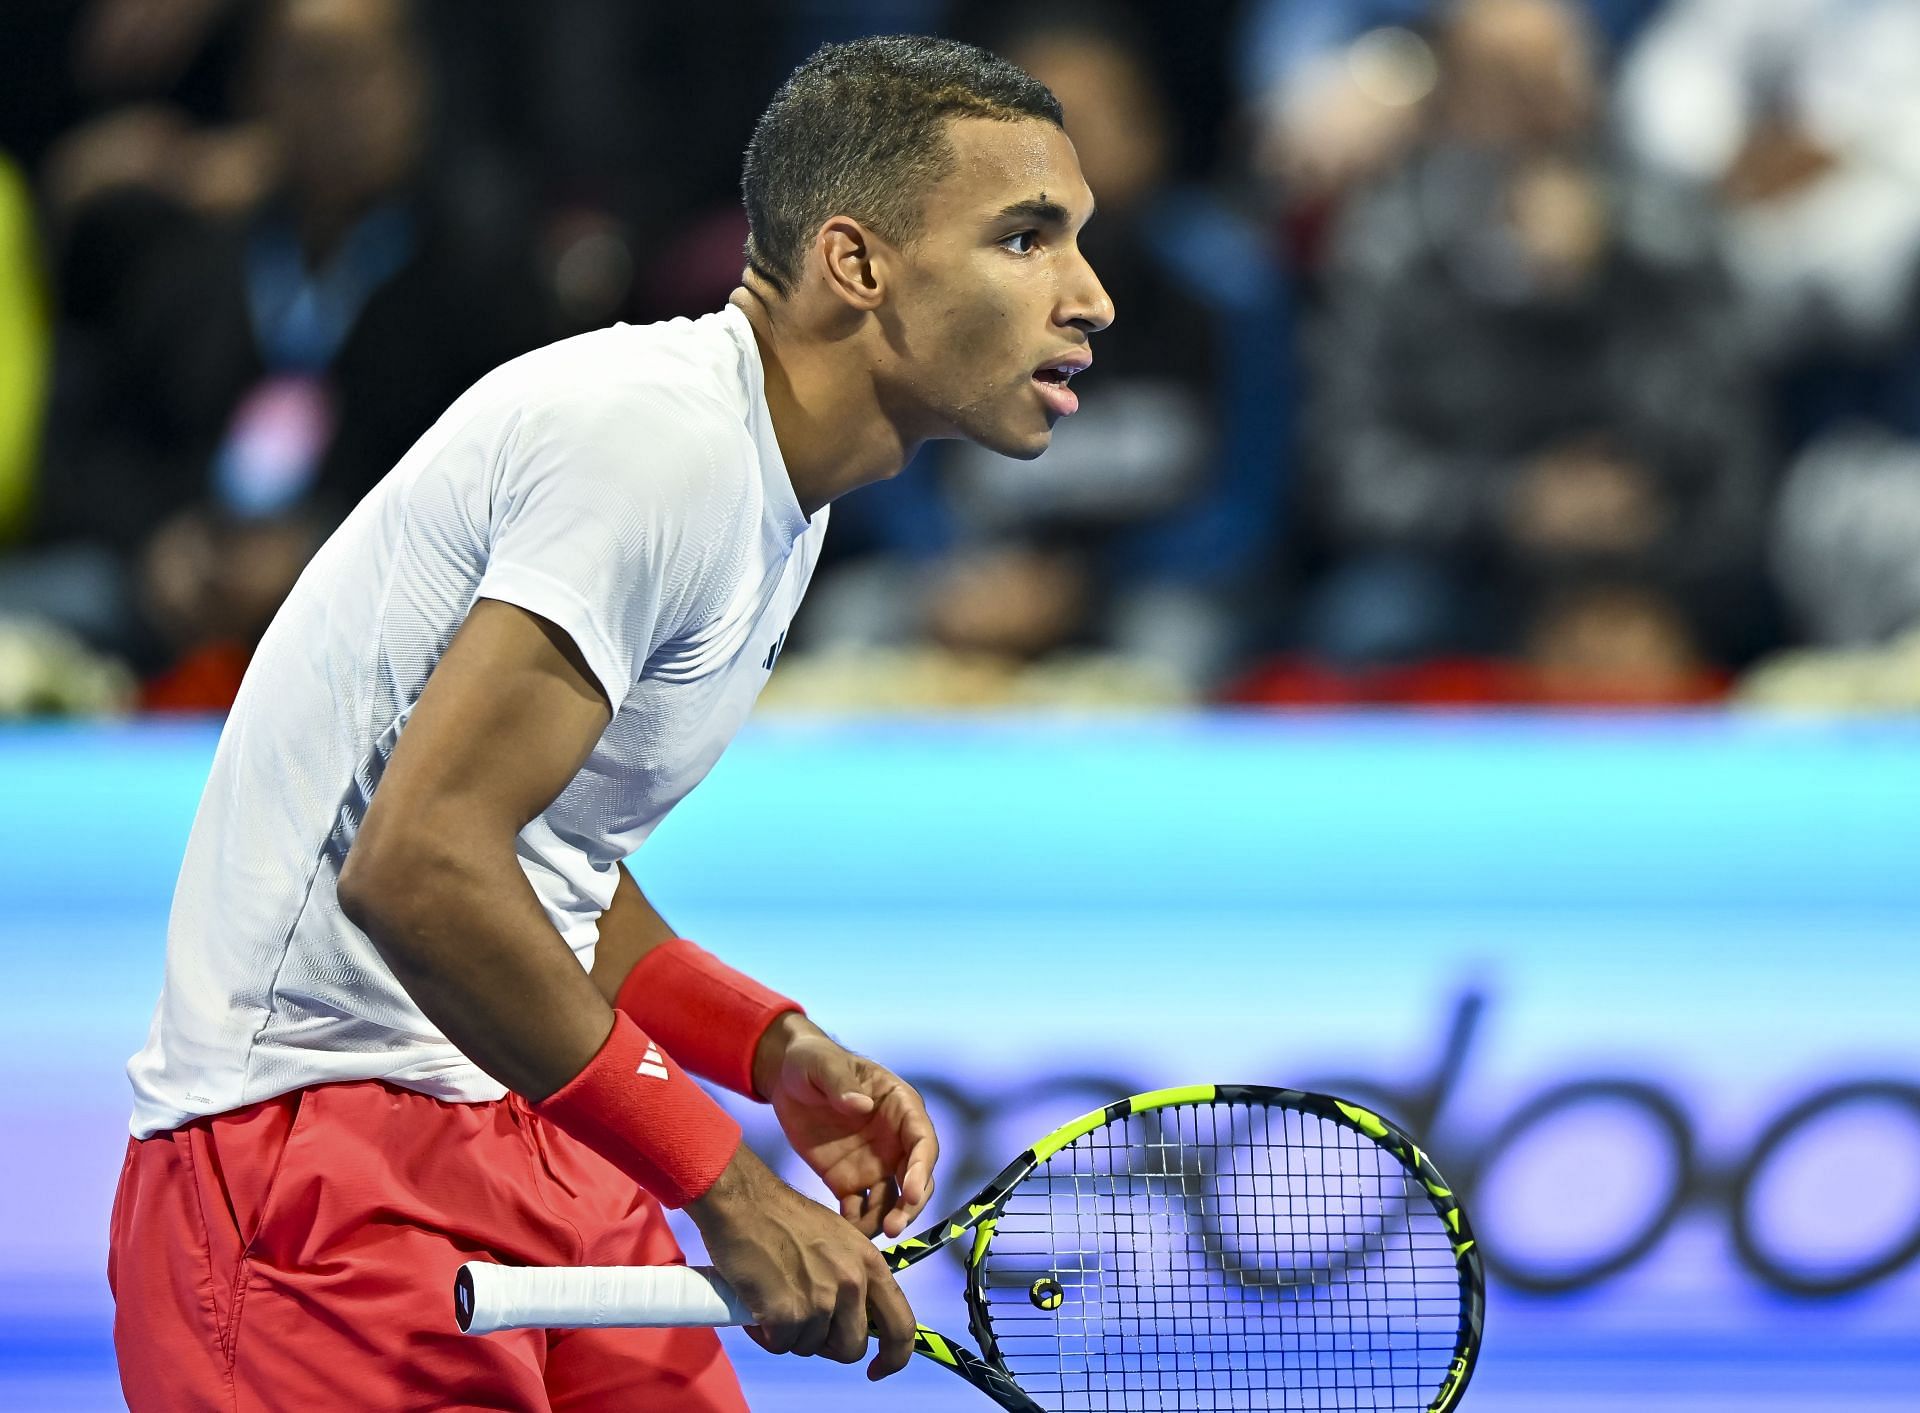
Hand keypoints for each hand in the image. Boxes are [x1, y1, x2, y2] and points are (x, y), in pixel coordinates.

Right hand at [686, 1145, 916, 1379]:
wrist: (743, 1201)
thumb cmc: (784, 1217)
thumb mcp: (838, 1240)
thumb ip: (852, 1276)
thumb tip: (852, 1317)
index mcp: (870, 1263)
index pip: (902, 1324)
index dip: (894, 1356)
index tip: (878, 1369)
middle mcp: (852, 1283)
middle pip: (851, 1348)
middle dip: (827, 1344)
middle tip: (803, 1324)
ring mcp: (821, 1300)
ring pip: (811, 1348)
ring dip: (792, 1335)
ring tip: (775, 1303)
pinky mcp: (788, 1314)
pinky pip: (781, 1346)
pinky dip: (767, 1335)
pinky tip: (758, 1309)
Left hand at [756, 1016, 938, 1239]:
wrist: (786, 1080)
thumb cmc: (812, 1062)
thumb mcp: (822, 1065)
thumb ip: (841, 1082)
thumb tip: (863, 1106)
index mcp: (898, 1107)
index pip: (922, 1140)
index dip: (922, 1168)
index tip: (912, 1192)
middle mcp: (894, 1140)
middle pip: (915, 1177)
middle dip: (911, 1204)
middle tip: (894, 1227)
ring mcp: (874, 1163)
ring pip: (893, 1199)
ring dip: (888, 1219)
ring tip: (871, 1238)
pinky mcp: (849, 1181)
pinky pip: (860, 1209)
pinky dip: (858, 1225)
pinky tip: (845, 1236)